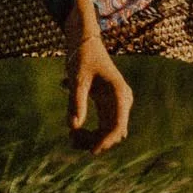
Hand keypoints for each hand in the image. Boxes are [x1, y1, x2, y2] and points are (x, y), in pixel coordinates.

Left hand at [66, 0, 132, 153]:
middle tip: (71, 139)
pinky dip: (90, 131)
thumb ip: (76, 102)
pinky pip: (103, 126)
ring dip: (92, 138)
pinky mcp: (109, 105)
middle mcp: (122, 101)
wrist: (85, 41)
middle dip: (94, 140)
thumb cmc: (82, 57)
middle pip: (113, 132)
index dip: (105, 141)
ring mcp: (117, 104)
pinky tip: (73, 130)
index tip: (91, 151)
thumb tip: (73, 127)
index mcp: (119, 94)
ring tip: (70, 137)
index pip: (117, 126)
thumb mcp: (77, 79)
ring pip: (108, 131)